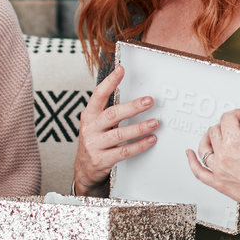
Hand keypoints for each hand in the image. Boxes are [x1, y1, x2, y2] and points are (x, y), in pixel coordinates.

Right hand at [73, 64, 158, 194]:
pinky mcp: (102, 160)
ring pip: (119, 134)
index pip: (98, 95)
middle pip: (112, 115)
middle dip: (132, 107)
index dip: (109, 82)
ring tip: (155, 123)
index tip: (121, 70)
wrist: (84, 169)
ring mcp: (95, 145)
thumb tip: (136, 97)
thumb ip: (110, 111)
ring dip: (139, 128)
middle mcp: (90, 128)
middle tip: (149, 101)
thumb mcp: (96, 123)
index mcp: (89, 115)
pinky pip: (124, 151)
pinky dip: (139, 145)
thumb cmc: (95, 141)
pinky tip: (150, 140)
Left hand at [185, 108, 239, 229]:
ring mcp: (218, 170)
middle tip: (234, 126)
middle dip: (224, 125)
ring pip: (204, 147)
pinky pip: (199, 172)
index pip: (226, 119)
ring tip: (214, 135)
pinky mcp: (218, 183)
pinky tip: (189, 153)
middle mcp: (223, 155)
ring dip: (209, 138)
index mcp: (234, 142)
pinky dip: (192, 161)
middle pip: (214, 131)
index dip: (234, 114)